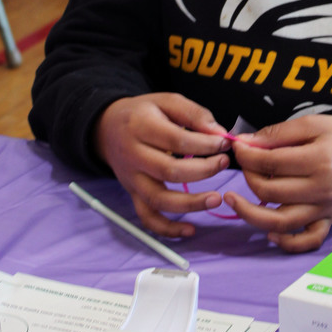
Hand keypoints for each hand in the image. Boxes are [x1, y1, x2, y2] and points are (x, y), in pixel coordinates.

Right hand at [95, 94, 230, 238]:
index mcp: (141, 127)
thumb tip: (220, 133)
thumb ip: (194, 114)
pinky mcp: (133, 194)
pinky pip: (147, 217)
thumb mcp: (167, 101)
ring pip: (158, 199)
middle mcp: (133, 156)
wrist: (107, 127)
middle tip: (224, 162)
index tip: (224, 142)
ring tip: (216, 199)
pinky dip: (167, 229)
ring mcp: (131, 179)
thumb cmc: (144, 113)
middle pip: (168, 171)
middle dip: (203, 170)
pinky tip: (190, 230)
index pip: (176, 140)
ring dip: (190, 204)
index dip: (204, 144)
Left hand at [226, 116, 331, 252]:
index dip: (247, 155)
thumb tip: (246, 143)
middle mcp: (320, 189)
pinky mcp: (328, 220)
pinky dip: (286, 242)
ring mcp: (324, 208)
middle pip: (270, 191)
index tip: (237, 146)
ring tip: (232, 201)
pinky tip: (269, 233)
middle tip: (244, 163)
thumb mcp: (313, 124)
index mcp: (318, 160)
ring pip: (281, 222)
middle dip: (248, 176)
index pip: (270, 163)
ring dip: (251, 214)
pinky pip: (306, 240)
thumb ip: (278, 133)